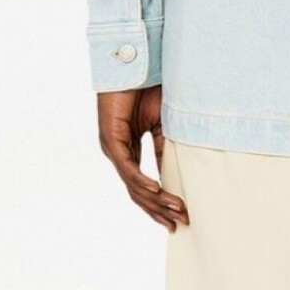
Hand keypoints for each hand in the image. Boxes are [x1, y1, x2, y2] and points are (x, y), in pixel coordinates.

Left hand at [96, 85, 189, 230]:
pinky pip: (127, 168)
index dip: (159, 203)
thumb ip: (164, 147)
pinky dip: (142, 181)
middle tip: (178, 223)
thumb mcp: (161, 124)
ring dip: (155, 199)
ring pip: (133, 184)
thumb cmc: (146, 89)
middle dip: (158, 209)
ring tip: (174, 209)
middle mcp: (119, 153)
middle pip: (138, 192)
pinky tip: (156, 191)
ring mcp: (113, 149)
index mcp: (128, 150)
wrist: (134, 66)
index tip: (178, 216)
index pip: (143, 186)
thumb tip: (175, 172)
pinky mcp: (110, 140)